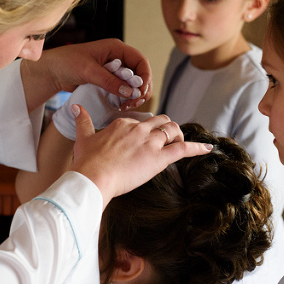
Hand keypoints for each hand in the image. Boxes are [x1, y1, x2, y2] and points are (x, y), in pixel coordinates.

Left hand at [52, 60, 151, 139]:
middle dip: (141, 89)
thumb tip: (129, 92)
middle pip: (140, 74)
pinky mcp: (108, 81)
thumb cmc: (67, 62)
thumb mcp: (89, 71)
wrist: (52, 71)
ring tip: (128, 106)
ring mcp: (114, 70)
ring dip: (135, 95)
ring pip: (133, 84)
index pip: (140, 61)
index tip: (141, 91)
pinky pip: (123, 90)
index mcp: (116, 49)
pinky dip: (126, 98)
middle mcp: (118, 58)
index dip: (145, 76)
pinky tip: (122, 106)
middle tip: (135, 102)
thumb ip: (109, 81)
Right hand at [68, 108, 212, 205]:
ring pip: (173, 131)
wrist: (93, 176)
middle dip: (166, 129)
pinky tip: (208, 149)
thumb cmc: (86, 161)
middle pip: (161, 122)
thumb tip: (76, 107)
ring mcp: (151, 142)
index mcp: (123, 124)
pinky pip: (183, 149)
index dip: (147, 131)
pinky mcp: (159, 158)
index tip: (146, 140)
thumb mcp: (83, 137)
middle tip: (167, 140)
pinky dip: (198, 148)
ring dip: (179, 136)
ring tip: (181, 144)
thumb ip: (83, 120)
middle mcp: (139, 129)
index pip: (142, 122)